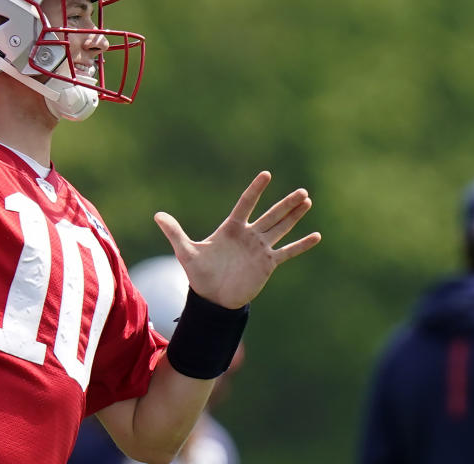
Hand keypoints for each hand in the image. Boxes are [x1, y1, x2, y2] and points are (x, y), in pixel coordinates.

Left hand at [154, 171, 320, 308]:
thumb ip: (175, 232)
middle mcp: (248, 235)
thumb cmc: (200, 274)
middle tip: (302, 191)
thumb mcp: (186, 252)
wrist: (213, 298)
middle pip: (271, 215)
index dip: (256, 190)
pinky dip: (301, 244)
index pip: (246, 204)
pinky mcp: (268, 264)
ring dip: (295, 216)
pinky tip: (316, 235)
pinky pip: (288, 252)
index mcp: (231, 228)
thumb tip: (157, 215)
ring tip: (308, 201)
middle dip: (286, 203)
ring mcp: (260, 248)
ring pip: (281, 228)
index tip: (266, 175)